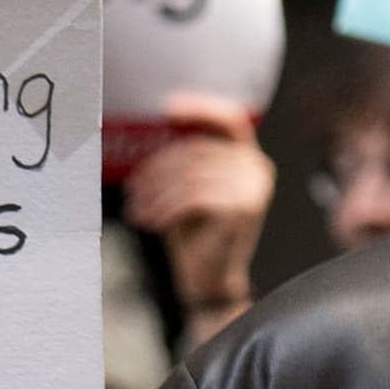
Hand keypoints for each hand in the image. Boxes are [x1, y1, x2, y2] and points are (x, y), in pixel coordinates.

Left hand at [122, 92, 272, 333]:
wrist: (208, 279)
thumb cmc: (193, 234)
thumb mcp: (186, 190)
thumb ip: (182, 163)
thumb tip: (151, 131)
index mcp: (246, 158)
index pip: (229, 120)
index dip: (200, 109)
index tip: (166, 109)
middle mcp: (257, 168)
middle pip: (196, 151)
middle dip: (157, 170)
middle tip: (132, 192)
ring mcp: (254, 188)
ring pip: (191, 175)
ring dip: (156, 193)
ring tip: (137, 211)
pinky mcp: (244, 209)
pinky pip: (194, 197)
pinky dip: (166, 208)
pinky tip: (150, 222)